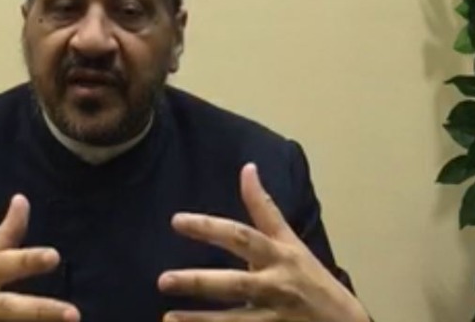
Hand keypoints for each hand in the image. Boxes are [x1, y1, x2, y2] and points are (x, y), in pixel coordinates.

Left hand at [157, 164, 367, 321]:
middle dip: (199, 282)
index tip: (176, 221)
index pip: (241, 237)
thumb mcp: (291, 241)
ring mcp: (275, 317)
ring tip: (167, 319)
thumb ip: (264, 208)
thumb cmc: (312, 279)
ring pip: (235, 321)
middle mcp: (276, 286)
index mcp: (279, 256)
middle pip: (236, 284)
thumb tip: (247, 168)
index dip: (210, 228)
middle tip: (163, 280)